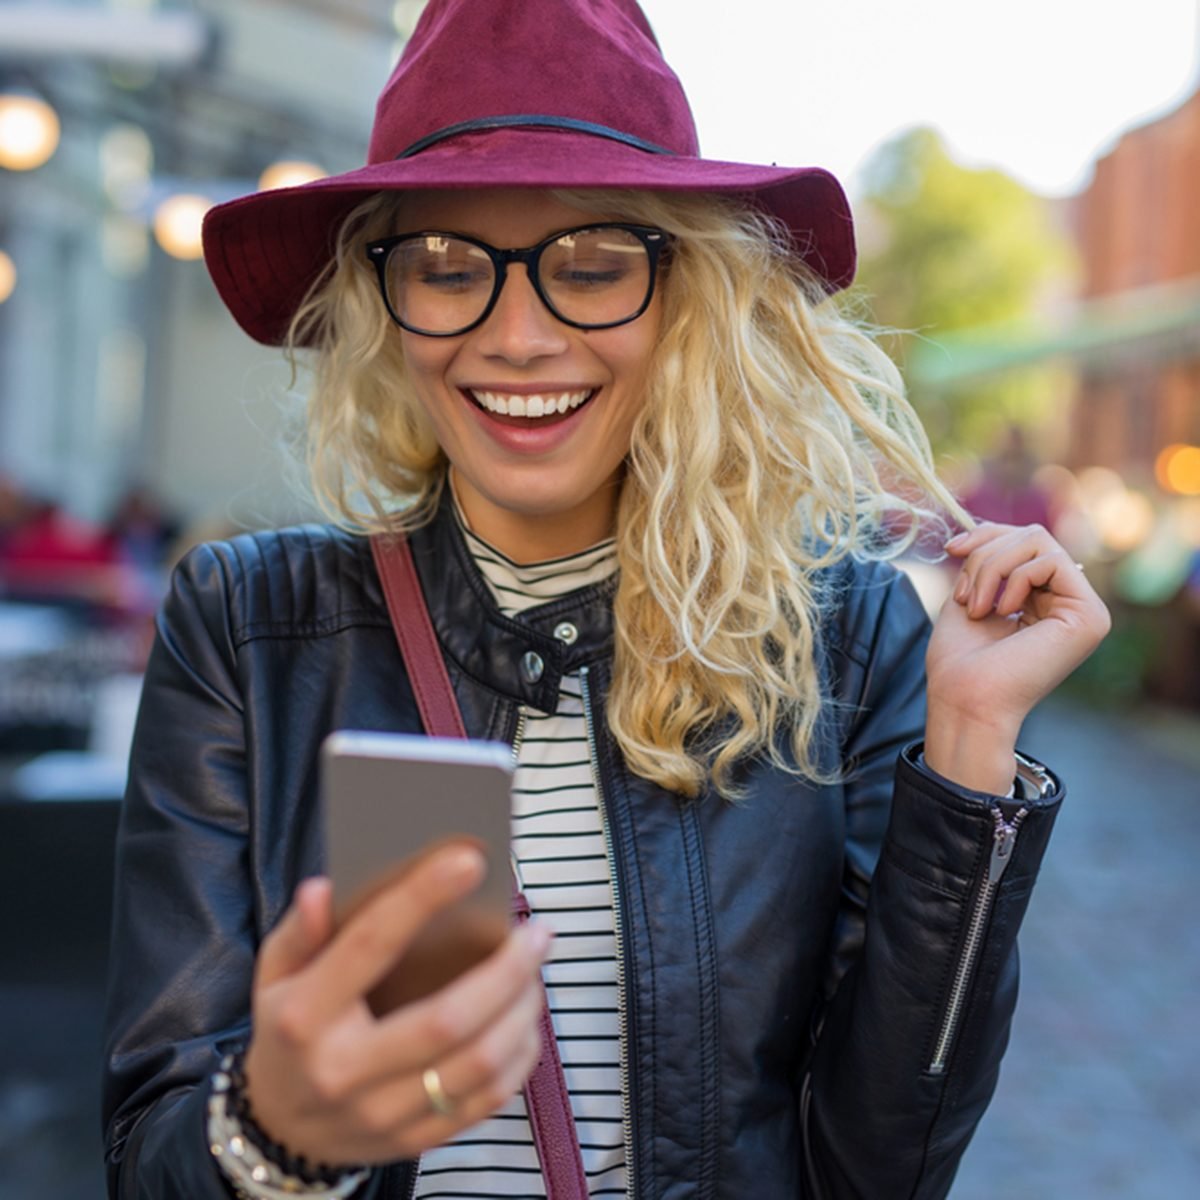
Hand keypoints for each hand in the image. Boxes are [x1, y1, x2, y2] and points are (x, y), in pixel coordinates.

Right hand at [242, 844, 551, 1165]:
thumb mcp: (275, 975)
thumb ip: (299, 930)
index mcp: (306, 1017)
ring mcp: (380, 1113)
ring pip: (477, 1063)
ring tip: (535, 972)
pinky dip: (520, 1055)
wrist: (277, 1129)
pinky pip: (487, 1100)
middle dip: (507, 970)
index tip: (470, 860)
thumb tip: (324, 888)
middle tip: (536, 932)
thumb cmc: (288, 1031)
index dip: (422, 897)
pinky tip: (524, 1020)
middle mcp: (344, 1070)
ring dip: (522, 1010)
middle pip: (447, 1019)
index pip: (371, 946)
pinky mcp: (412, 1139)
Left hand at [924, 522, 1110, 792]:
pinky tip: (1001, 613)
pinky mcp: (1090, 616)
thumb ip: (986, 561)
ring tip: (976, 607)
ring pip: (1038, 541)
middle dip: (985, 555)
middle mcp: (1069, 602)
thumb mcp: (969, 594)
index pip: (1024, 540)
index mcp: (1042, 599)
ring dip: (992, 567)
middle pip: (1031, 535)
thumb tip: (988, 528)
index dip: (986, 535)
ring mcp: (1084, 609)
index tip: (951, 549)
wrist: (964, 700)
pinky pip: (1050, 560)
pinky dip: (1014, 579)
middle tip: (964, 595)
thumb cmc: (959, 661)